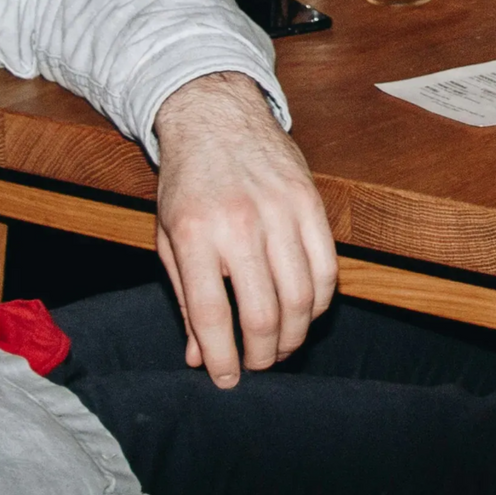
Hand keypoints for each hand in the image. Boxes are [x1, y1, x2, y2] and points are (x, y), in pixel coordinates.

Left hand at [151, 73, 337, 388]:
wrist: (214, 115)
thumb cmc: (188, 181)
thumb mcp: (169, 237)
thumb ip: (185, 299)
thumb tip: (198, 357)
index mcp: (195, 234)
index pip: (213, 316)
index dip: (221, 359)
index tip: (225, 379)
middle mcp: (239, 223)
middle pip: (264, 314)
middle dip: (263, 355)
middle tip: (257, 365)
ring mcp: (279, 210)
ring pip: (301, 297)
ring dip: (294, 336)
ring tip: (281, 346)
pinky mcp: (309, 201)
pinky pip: (327, 268)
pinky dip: (319, 302)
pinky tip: (304, 311)